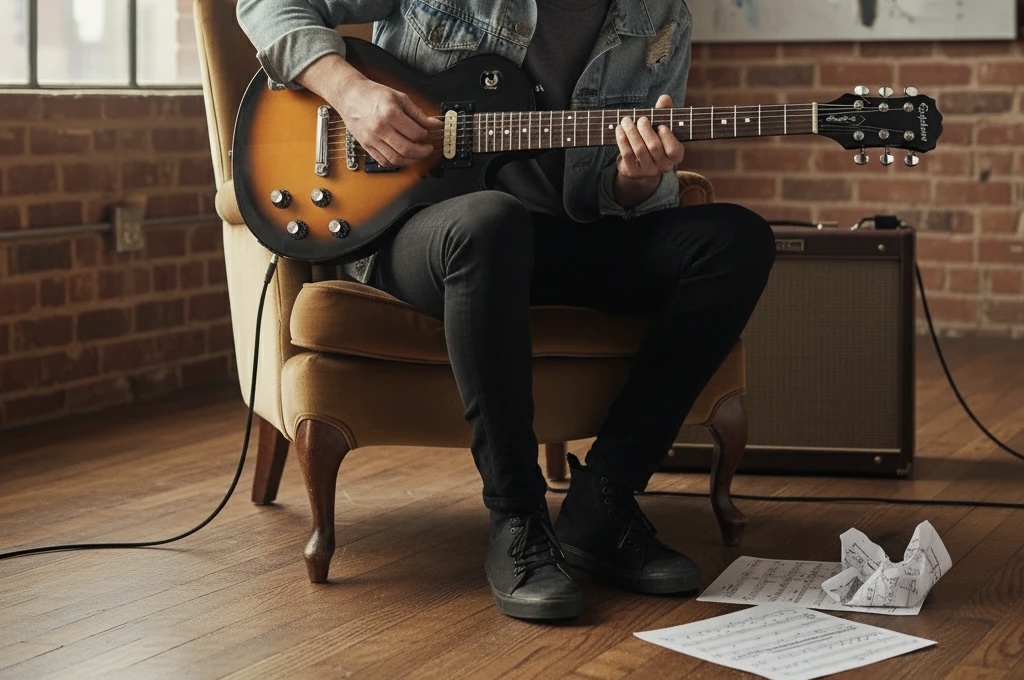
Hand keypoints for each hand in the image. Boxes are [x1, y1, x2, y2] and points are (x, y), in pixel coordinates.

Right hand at [297, 53, 442, 167]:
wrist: (349, 95)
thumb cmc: (373, 94)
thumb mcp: (399, 98)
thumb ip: (418, 113)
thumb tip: (434, 124)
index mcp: (390, 114)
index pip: (415, 133)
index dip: (425, 135)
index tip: (427, 133)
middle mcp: (380, 128)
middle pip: (407, 149)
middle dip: (422, 152)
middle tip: (427, 149)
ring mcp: (372, 139)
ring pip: (396, 159)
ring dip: (411, 160)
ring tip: (417, 154)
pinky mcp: (366, 146)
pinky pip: (384, 161)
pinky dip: (397, 163)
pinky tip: (403, 157)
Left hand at [614, 93, 684, 180]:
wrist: (639, 165)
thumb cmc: (653, 140)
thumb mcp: (660, 127)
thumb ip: (664, 113)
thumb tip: (665, 98)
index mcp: (675, 157)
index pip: (674, 149)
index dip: (667, 137)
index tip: (661, 125)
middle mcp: (663, 167)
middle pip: (654, 147)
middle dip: (646, 130)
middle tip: (641, 119)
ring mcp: (647, 171)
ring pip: (639, 149)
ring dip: (631, 131)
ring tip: (626, 120)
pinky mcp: (632, 172)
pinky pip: (627, 153)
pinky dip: (622, 139)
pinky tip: (619, 129)